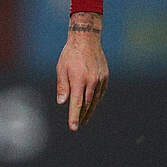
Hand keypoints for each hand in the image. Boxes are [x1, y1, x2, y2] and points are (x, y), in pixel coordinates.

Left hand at [55, 12, 107, 130]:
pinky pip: (101, 92)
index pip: (76, 103)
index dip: (74, 116)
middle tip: (78, 124)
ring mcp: (100, 79)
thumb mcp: (61, 68)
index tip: (73, 127)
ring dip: (90, 110)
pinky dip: (96, 100)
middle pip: (87, 104)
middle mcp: (91, 81)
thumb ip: (62, 86)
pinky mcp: (105, 76)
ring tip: (84, 118)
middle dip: (82, 116)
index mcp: (78, 80)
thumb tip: (62, 102)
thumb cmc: (70, 54)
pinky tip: (92, 104)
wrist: (87, 39)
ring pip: (95, 100)